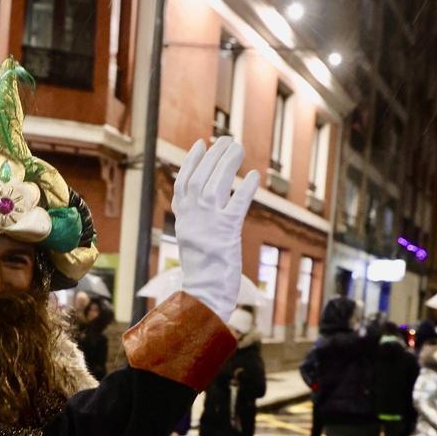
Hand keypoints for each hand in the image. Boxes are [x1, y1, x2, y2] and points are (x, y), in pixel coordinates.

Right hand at [172, 137, 260, 321]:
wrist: (204, 295)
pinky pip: (236, 205)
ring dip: (227, 163)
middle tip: (227, 140)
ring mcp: (208, 226)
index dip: (192, 162)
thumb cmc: (203, 273)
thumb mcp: (193, 242)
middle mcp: (192, 219)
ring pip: (216, 185)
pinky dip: (244, 189)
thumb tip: (202, 200)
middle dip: (213, 156)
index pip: (183, 183)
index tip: (201, 144)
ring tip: (238, 148)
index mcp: (183, 220)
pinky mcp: (226, 234)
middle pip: (201, 178)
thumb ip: (195, 220)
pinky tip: (253, 176)